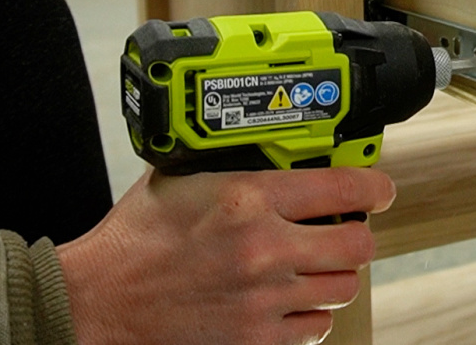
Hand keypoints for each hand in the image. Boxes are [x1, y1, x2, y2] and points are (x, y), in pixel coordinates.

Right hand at [57, 167, 395, 344]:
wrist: (97, 304)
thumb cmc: (133, 242)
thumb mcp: (185, 179)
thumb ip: (238, 164)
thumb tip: (279, 149)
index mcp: (248, 198)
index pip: (346, 187)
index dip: (374, 187)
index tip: (378, 190)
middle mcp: (265, 248)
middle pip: (358, 243)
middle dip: (356, 234)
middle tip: (343, 230)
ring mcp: (264, 299)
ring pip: (344, 286)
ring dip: (334, 275)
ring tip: (311, 266)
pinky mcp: (257, 339)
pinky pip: (317, 326)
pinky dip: (310, 313)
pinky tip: (289, 300)